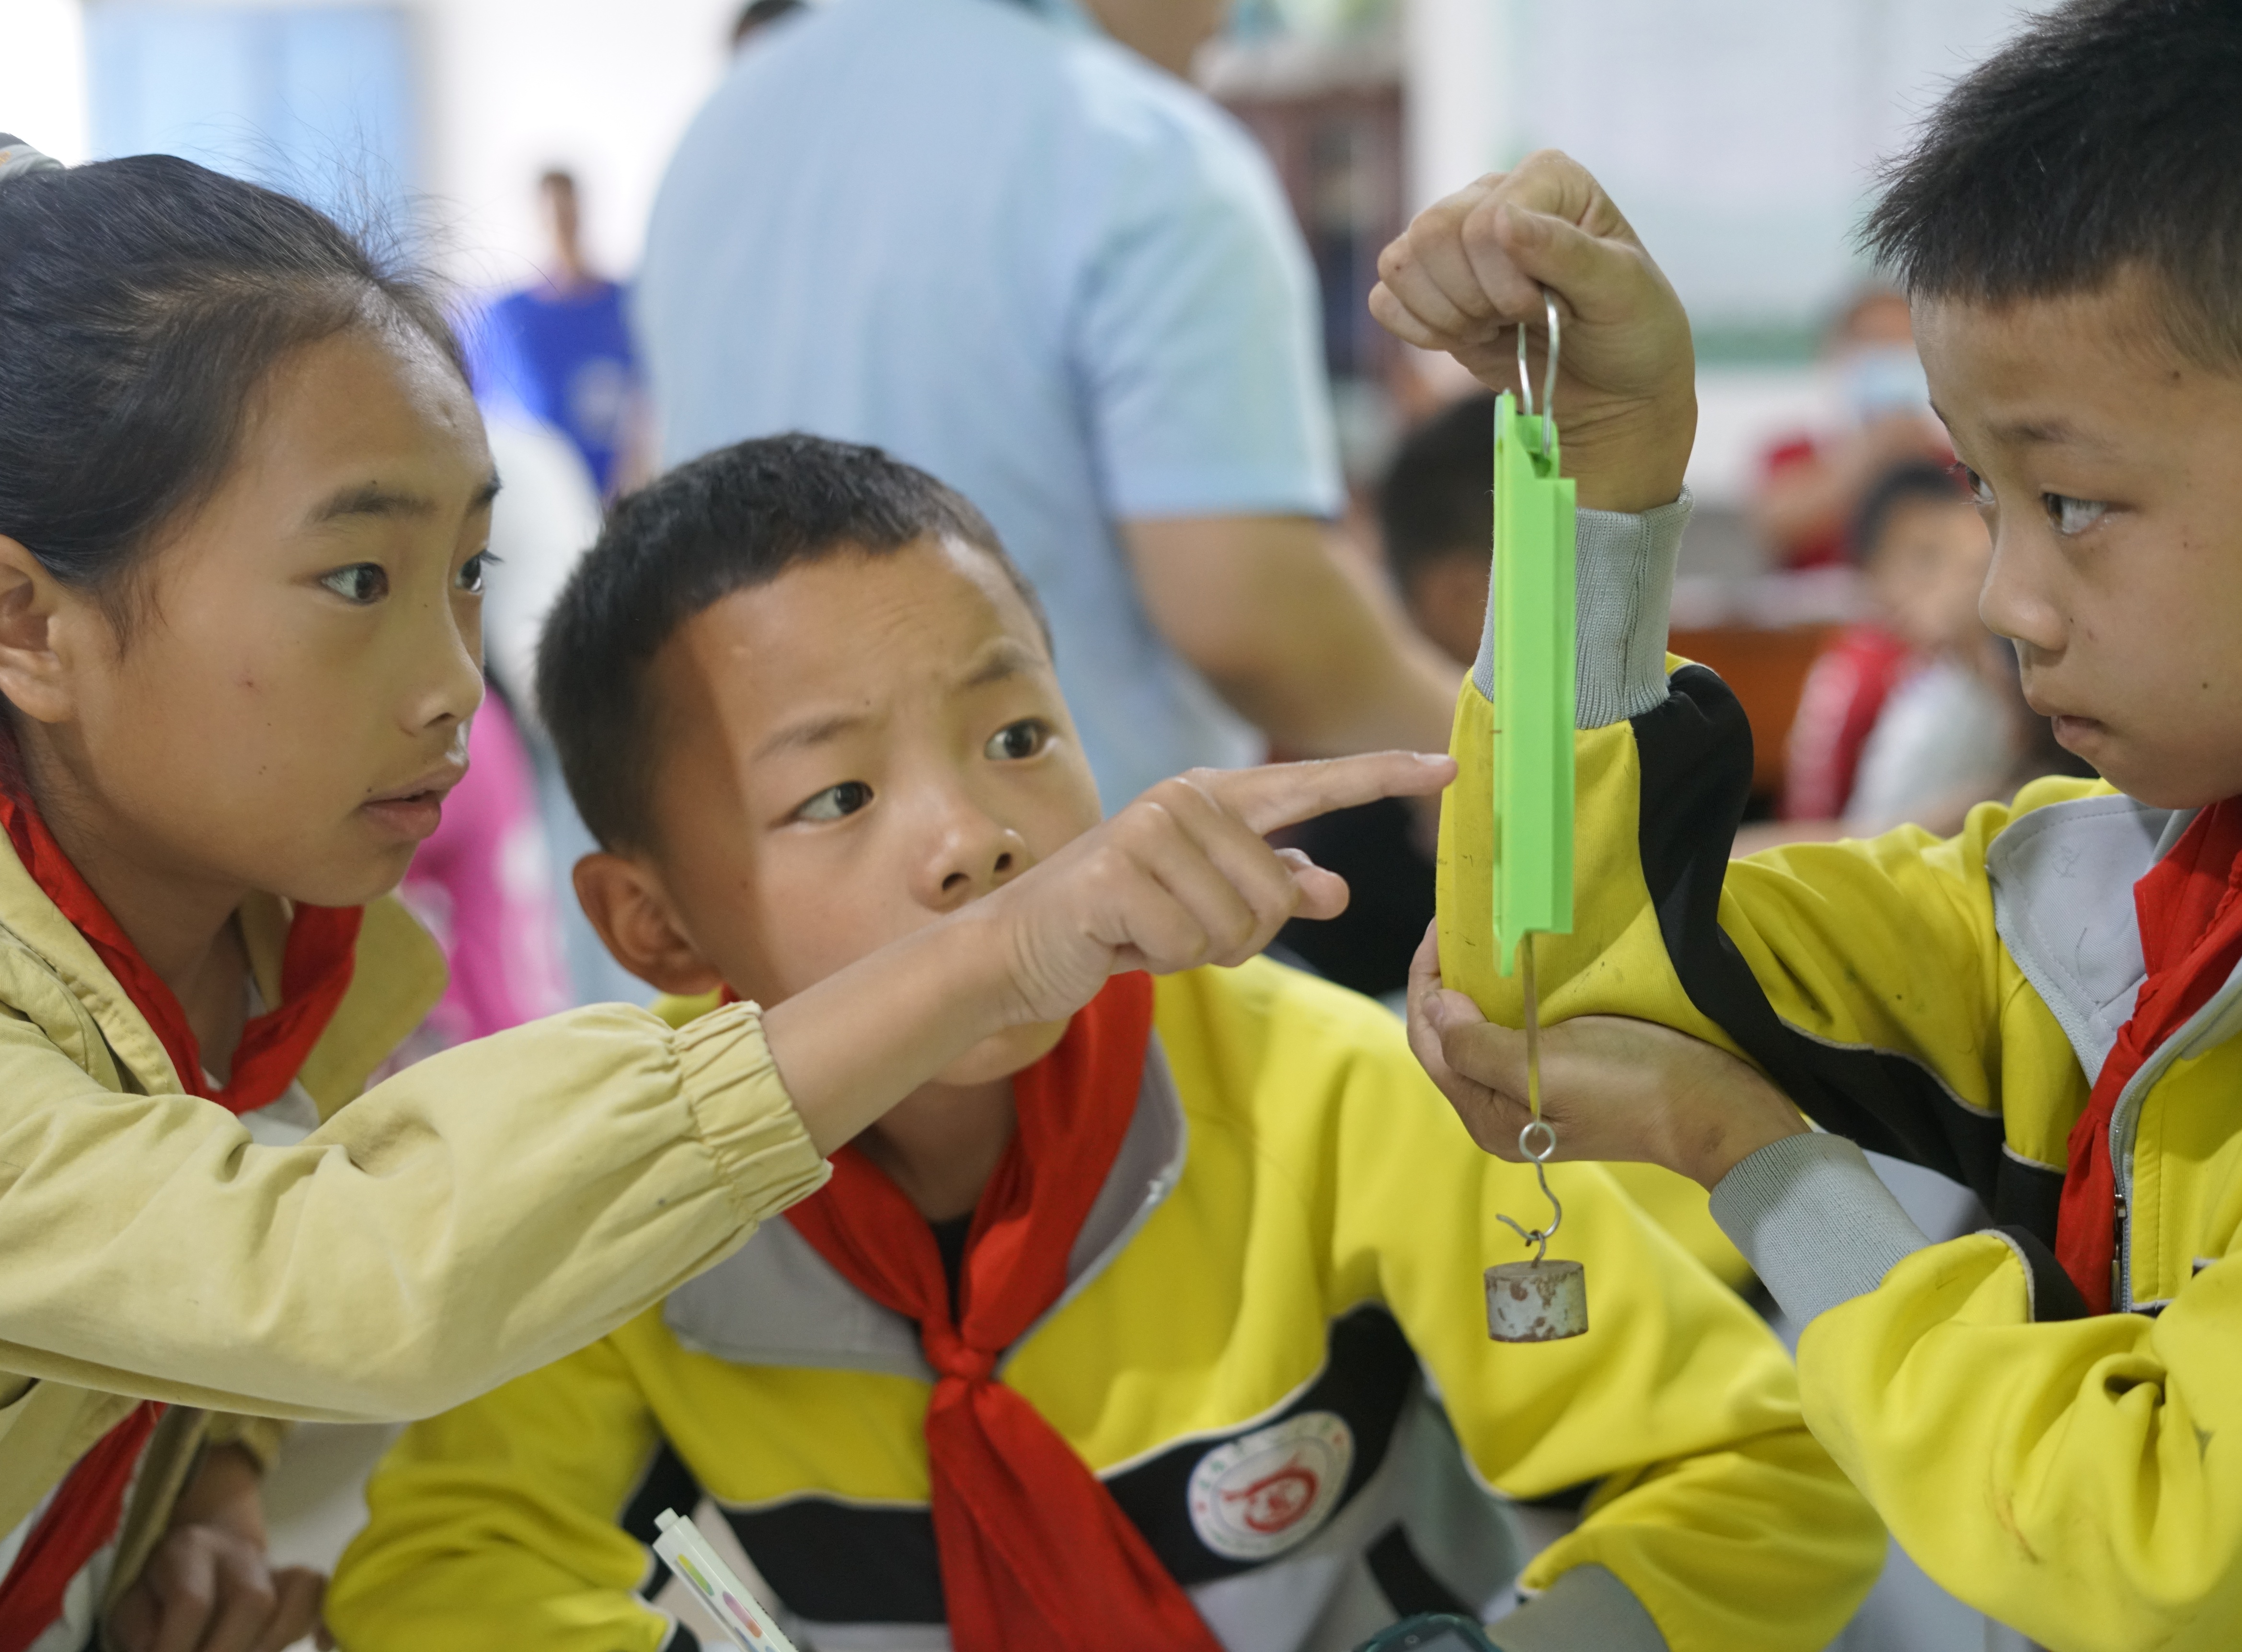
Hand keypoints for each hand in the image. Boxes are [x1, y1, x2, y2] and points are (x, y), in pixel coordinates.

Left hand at [111, 1445, 328, 1651]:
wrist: (197, 1549)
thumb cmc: (156, 1589)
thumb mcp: (130, 1606)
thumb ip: (141, 1633)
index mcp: (187, 1551)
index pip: (192, 1603)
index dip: (175, 1648)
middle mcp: (239, 1552)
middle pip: (253, 1601)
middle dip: (227, 1650)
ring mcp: (274, 1566)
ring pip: (294, 1599)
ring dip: (269, 1645)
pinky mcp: (297, 1582)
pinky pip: (322, 1594)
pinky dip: (324, 1622)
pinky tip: (320, 1644)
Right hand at [988, 752, 1456, 1026]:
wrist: (1022, 946)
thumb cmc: (1121, 922)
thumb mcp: (1208, 906)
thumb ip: (1273, 890)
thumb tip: (1335, 887)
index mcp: (1214, 796)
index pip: (1314, 784)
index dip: (1383, 777)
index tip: (1447, 766)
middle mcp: (1185, 798)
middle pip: (1277, 894)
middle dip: (1237, 936)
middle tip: (1176, 929)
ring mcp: (1149, 828)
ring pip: (1239, 924)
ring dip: (1198, 951)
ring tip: (1148, 932)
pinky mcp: (1118, 872)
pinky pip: (1190, 943)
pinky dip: (1162, 960)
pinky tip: (1122, 941)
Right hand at [1369, 150, 1694, 512]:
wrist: (1613, 390)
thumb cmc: (1630, 331)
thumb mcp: (1621, 291)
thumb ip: (1565, 253)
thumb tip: (1501, 220)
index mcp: (1545, 178)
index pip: (1482, 220)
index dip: (1506, 281)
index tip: (1548, 310)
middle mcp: (1493, 196)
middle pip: (1431, 234)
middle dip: (1473, 297)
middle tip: (1519, 320)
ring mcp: (1457, 240)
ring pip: (1401, 263)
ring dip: (1447, 314)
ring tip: (1495, 328)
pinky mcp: (1431, 287)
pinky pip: (1385, 299)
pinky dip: (1420, 329)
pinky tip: (1468, 338)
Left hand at [1405, 926, 1805, 1187]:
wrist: (1712, 1106)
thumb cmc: (1627, 1087)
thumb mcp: (1542, 1068)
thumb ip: (1477, 1045)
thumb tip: (1435, 1005)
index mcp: (1487, 1117)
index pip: (1430, 1042)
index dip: (1425, 984)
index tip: (1440, 929)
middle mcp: (1502, 1111)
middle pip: (1451, 1038)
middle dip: (1446, 983)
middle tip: (1459, 926)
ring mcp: (1533, 1094)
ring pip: (1484, 1031)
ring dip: (1477, 988)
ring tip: (1482, 938)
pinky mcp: (1565, 1075)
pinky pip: (1519, 1031)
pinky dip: (1509, 998)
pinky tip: (1518, 967)